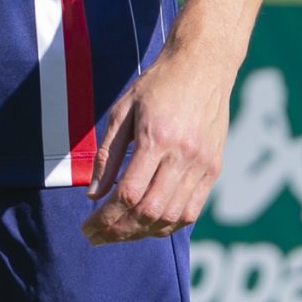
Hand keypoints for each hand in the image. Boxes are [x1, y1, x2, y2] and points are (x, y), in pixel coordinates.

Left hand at [80, 42, 236, 244]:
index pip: (129, 193)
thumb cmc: (157, 84)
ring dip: (141, 233)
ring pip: (171, 217)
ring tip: (118, 234)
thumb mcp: (122, 111)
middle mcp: (183, 155)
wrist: (203, 65)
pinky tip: (147, 227)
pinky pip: (192, 211)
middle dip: (119, 231)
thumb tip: (93, 194)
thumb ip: (107, 155)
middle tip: (96, 237)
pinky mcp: (214, 169)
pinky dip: (168, 225)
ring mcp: (202, 164)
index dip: (105, 218)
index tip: (87, 226)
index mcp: (156, 138)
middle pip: (149, 211)